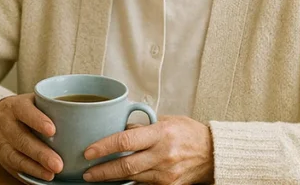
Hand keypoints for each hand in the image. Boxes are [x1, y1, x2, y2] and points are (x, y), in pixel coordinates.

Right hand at [0, 94, 63, 181]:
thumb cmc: (26, 110)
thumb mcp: (35, 101)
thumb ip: (53, 107)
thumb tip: (85, 115)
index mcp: (15, 106)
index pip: (24, 111)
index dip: (37, 120)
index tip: (52, 130)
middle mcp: (5, 124)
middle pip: (20, 139)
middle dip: (40, 153)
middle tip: (58, 164)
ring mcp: (1, 142)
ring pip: (15, 156)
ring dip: (34, 168)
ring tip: (52, 174)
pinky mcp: (2, 158)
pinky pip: (15, 167)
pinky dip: (30, 174)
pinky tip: (44, 178)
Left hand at [83, 116, 214, 183]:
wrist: (213, 154)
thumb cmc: (188, 133)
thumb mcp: (165, 121)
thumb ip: (141, 126)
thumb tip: (116, 127)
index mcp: (161, 134)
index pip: (126, 140)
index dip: (104, 147)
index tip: (88, 152)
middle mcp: (164, 155)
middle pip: (126, 166)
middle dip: (102, 171)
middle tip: (87, 172)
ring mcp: (166, 173)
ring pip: (132, 178)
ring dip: (112, 179)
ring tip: (97, 176)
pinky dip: (130, 183)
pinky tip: (118, 181)